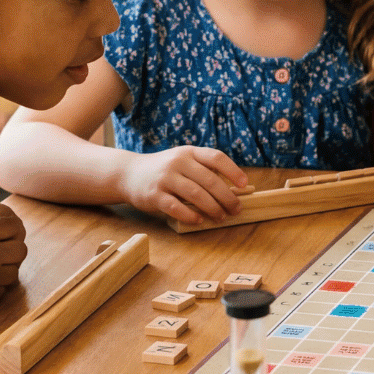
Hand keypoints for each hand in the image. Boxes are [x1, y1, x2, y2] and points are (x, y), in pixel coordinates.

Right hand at [117, 145, 247, 224]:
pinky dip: (190, 215)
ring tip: (221, 217)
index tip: (244, 185)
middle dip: (226, 197)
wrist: (129, 174)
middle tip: (236, 209)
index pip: (216, 157)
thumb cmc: (165, 170)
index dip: (233, 171)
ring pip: (195, 194)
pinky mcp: (154, 195)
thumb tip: (233, 189)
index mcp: (189, 152)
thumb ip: (203, 169)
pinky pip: (175, 207)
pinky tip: (199, 220)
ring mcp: (165, 178)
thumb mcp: (183, 160)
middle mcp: (178, 162)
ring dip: (212, 207)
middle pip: (209, 179)